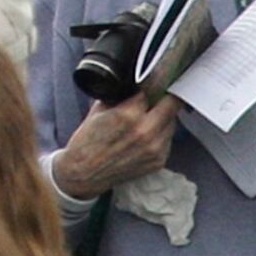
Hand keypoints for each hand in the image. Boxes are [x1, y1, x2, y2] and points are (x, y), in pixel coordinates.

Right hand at [51, 93, 180, 200]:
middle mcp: (146, 131)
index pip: (154, 89)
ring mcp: (155, 148)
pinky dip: (160, 133)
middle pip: (172, 102)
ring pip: (172, 121)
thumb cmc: (87, 142)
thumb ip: (121, 97)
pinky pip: (168, 138)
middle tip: (159, 95)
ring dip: (164, 116)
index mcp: (128, 115)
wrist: (83, 174)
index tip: (153, 82)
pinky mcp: (159, 160)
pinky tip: (146, 134)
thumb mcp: (98, 111)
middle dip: (165, 96)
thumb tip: (137, 86)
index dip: (152, 84)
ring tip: (149, 117)